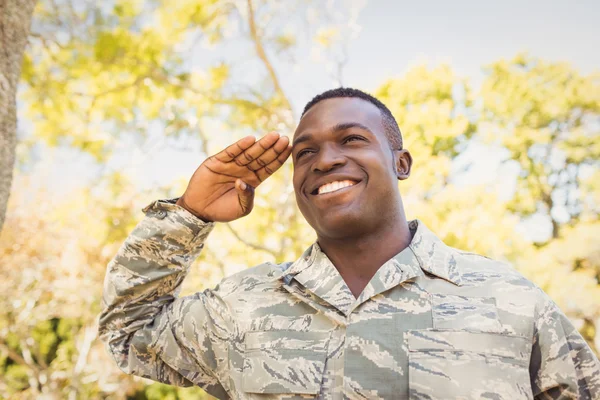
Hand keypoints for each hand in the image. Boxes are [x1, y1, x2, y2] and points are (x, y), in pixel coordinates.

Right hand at [176, 132, 291, 221]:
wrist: (200, 210)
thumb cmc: (223, 210)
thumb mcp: (241, 208)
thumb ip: (247, 197)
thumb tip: (244, 182)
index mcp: (252, 180)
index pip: (268, 167)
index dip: (278, 158)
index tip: (289, 148)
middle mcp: (243, 170)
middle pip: (261, 157)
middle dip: (273, 148)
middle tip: (284, 138)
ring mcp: (231, 165)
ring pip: (248, 152)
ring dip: (261, 144)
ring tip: (273, 136)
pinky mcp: (217, 161)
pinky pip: (230, 152)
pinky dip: (240, 146)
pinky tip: (250, 139)